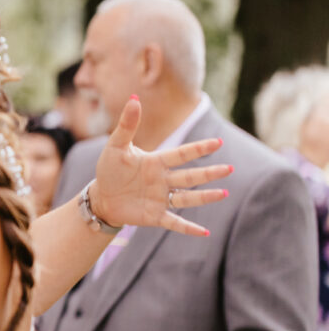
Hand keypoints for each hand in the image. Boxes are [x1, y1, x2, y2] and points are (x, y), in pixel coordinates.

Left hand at [92, 96, 230, 236]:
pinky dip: (188, 228)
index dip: (198, 149)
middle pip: (189, 176)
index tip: (218, 142)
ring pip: (187, 198)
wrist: (101, 197)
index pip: (181, 154)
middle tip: (229, 169)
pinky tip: (204, 233)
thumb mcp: (115, 146)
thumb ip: (127, 125)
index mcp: (156, 162)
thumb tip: (134, 98)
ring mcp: (160, 199)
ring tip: (223, 194)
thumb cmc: (109, 170)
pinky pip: (174, 222)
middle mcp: (163, 180)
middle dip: (208, 173)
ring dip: (204, 197)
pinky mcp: (154, 216)